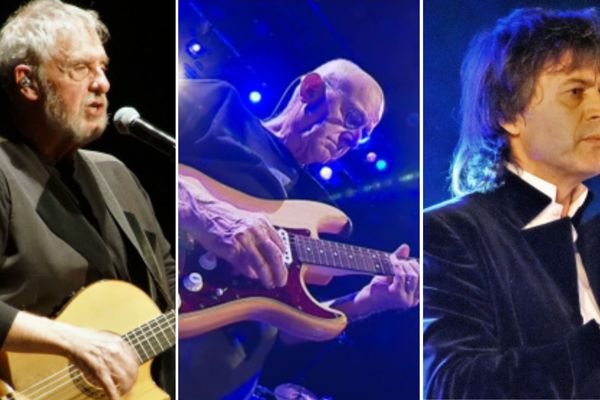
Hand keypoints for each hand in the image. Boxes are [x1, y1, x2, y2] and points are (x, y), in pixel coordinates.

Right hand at [4, 312, 138, 399]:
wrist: (70, 340)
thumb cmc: (85, 339)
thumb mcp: (106, 338)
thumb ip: (116, 346)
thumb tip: (123, 354)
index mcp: (119, 343)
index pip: (134, 359)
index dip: (135, 370)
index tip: (134, 374)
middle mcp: (116, 352)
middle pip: (132, 370)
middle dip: (133, 381)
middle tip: (131, 386)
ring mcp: (108, 362)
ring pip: (124, 379)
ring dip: (126, 389)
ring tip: (125, 393)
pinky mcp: (98, 371)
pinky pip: (109, 387)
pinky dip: (114, 395)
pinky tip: (115, 399)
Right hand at [208, 208, 287, 288]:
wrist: (203, 212)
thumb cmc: (223, 217)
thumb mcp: (247, 220)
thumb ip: (259, 234)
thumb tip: (268, 253)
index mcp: (261, 222)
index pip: (280, 245)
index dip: (283, 259)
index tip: (283, 267)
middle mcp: (255, 230)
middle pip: (274, 255)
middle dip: (280, 271)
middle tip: (281, 280)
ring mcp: (243, 240)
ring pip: (261, 264)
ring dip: (267, 277)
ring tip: (269, 283)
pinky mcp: (231, 249)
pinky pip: (245, 266)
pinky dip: (251, 273)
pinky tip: (253, 276)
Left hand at [355, 244, 419, 313]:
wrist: (367, 300)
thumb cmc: (380, 288)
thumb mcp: (392, 273)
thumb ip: (400, 260)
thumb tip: (406, 247)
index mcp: (415, 297)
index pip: (422, 278)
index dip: (416, 266)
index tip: (407, 260)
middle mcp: (413, 300)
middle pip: (419, 276)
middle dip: (410, 264)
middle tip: (399, 260)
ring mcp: (406, 299)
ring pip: (412, 275)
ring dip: (403, 265)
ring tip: (394, 261)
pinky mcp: (397, 294)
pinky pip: (401, 275)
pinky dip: (397, 266)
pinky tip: (392, 261)